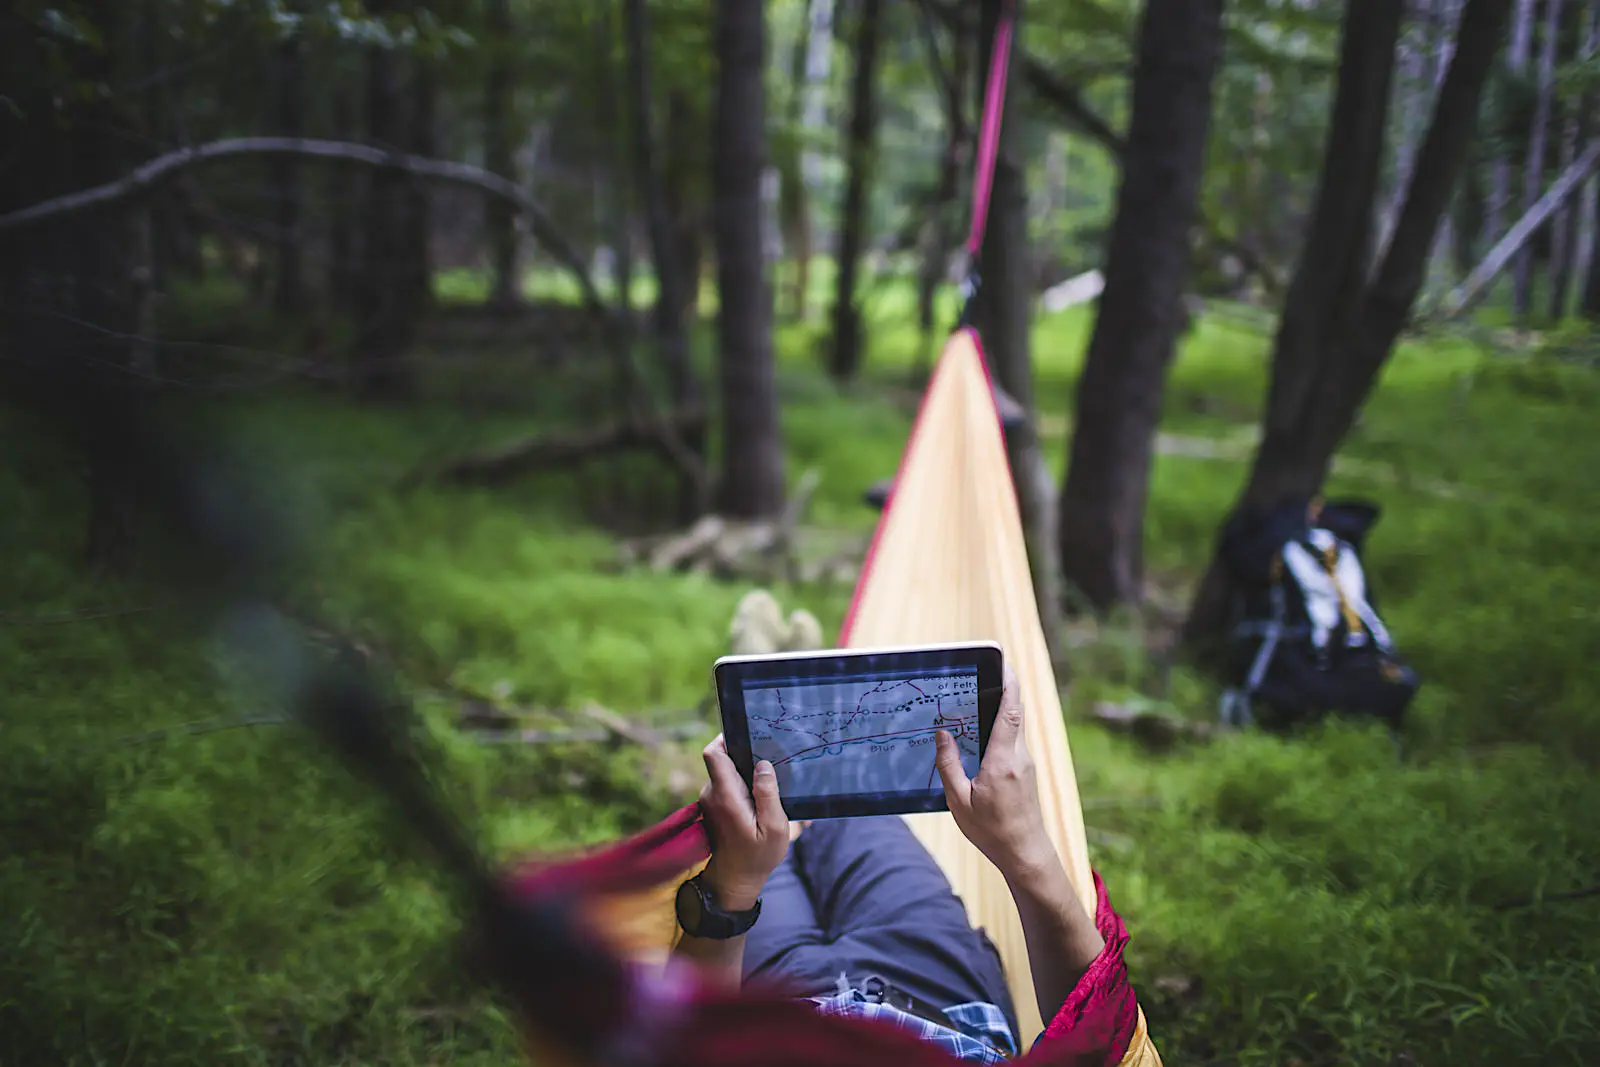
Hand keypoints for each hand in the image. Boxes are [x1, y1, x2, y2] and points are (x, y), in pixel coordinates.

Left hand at [696, 735, 788, 911]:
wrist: (733, 883)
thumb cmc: (756, 857)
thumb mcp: (774, 828)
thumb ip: (768, 794)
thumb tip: (764, 764)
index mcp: (725, 795)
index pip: (714, 753)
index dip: (727, 737)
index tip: (750, 735)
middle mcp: (712, 794)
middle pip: (722, 759)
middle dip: (744, 754)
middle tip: (770, 756)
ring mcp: (711, 800)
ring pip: (726, 772)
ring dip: (745, 771)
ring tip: (770, 779)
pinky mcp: (714, 807)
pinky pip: (727, 784)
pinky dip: (742, 784)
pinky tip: (761, 795)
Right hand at [935, 667, 1056, 881]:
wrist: (1025, 854)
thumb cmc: (991, 831)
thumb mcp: (958, 801)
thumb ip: (948, 765)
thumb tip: (943, 734)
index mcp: (1002, 761)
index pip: (1010, 712)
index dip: (1009, 684)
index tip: (1004, 663)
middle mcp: (1019, 757)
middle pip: (1015, 713)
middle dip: (1002, 690)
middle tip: (980, 675)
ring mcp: (1025, 764)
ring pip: (1014, 727)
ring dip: (998, 711)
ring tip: (972, 703)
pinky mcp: (1025, 771)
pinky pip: (1012, 741)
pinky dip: (999, 730)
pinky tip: (979, 736)